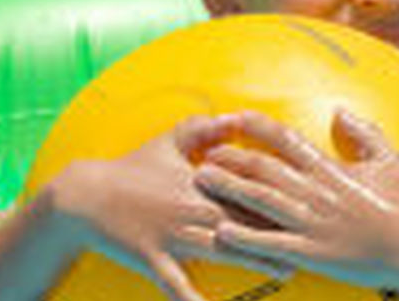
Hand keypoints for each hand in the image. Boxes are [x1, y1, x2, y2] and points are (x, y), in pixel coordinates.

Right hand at [49, 114, 289, 300]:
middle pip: (247, 219)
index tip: (312, 199)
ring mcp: (173, 235)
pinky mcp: (153, 259)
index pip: (251, 187)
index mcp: (202, 180)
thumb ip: (207, 128)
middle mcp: (193, 208)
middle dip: (281, 230)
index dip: (282, 194)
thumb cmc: (130, 166)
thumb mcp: (168, 139)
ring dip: (256, 260)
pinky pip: (176, 284)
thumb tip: (237, 116)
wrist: (82, 196)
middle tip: (315, 240)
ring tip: (288, 271)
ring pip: (223, 250)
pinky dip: (193, 300)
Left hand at [193, 109, 398, 293]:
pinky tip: (220, 231)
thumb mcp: (389, 161)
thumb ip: (364, 132)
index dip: (258, 127)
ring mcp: (313, 222)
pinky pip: (272, 242)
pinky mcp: (313, 252)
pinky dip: (245, 236)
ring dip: (228, 188)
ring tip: (202, 179)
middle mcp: (317, 191)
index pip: (286, 139)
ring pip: (261, 200)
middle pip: (265, 167)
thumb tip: (339, 111)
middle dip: (231, 157)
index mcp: (331, 169)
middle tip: (202, 151)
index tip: (235, 117)